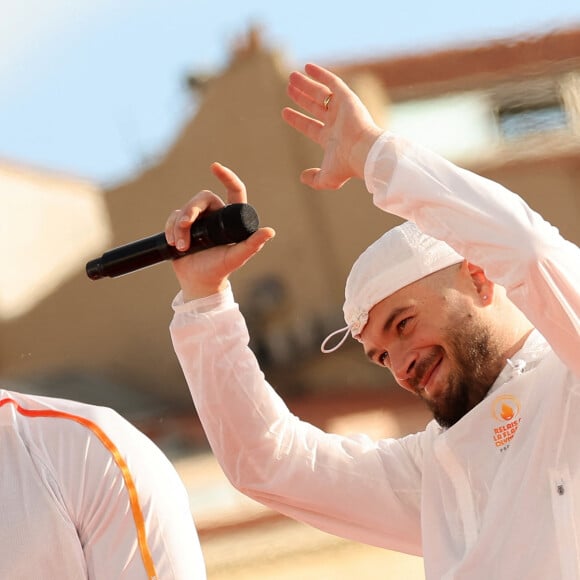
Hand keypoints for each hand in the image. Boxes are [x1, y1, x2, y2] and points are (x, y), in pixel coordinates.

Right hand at [165, 162, 274, 300]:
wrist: (198, 281)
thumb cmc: (220, 269)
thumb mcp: (236, 257)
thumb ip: (252, 245)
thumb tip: (270, 231)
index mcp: (232, 218)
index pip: (234, 191)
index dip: (227, 176)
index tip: (215, 167)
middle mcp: (216, 215)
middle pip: (202, 198)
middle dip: (191, 210)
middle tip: (184, 226)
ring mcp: (199, 219)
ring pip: (185, 209)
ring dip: (179, 226)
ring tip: (181, 246)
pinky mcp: (182, 225)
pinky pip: (173, 217)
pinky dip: (171, 229)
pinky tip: (173, 243)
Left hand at [282, 63, 382, 189]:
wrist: (364, 153)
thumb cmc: (347, 166)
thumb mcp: (327, 178)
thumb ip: (314, 179)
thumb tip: (303, 178)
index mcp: (330, 139)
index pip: (310, 126)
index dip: (297, 119)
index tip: (284, 112)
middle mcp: (336, 123)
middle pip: (314, 106)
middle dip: (301, 97)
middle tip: (288, 88)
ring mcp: (341, 110)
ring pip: (320, 93)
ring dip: (306, 84)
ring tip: (291, 76)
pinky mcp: (347, 99)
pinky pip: (332, 82)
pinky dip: (321, 74)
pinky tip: (307, 67)